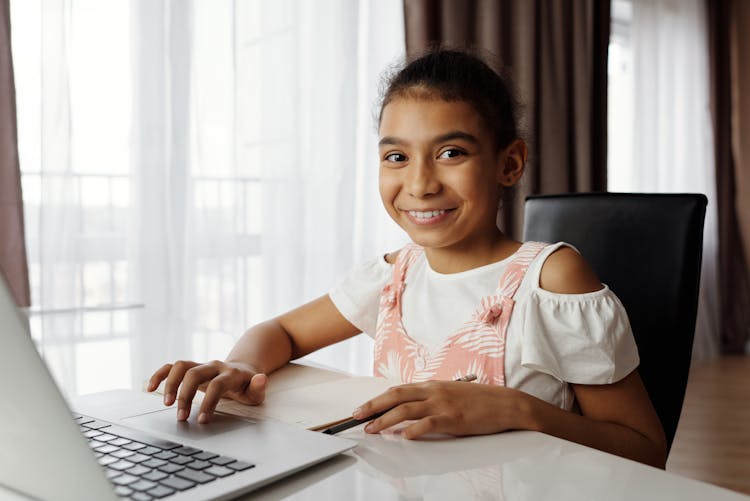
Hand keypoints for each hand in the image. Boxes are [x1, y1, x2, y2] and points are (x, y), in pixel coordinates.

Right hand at [147, 360, 267, 423]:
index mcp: (231, 373)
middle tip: (181, 418)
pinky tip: (149, 388)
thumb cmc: (248, 386)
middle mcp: (214, 366)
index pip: (216, 385)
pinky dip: (160, 374)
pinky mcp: (192, 367)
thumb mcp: (257, 390)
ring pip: (181, 366)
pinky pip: (172, 366)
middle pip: (194, 374)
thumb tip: (261, 379)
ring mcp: (202, 365)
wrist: (243, 369)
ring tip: (167, 404)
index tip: (202, 421)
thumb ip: (258, 387)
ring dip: (170, 384)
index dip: (208, 402)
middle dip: (185, 396)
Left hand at [353, 381, 527, 438]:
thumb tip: (409, 411)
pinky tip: (404, 436)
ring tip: (372, 428)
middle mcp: (434, 391)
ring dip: (386, 419)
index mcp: (432, 385)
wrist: (506, 403)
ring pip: (406, 409)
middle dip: (373, 406)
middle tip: (356, 416)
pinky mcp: (454, 418)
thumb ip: (430, 400)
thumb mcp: (450, 394)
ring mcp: (443, 404)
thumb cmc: (480, 401)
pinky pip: (429, 423)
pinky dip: (414, 430)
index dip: (378, 398)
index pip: (398, 390)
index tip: (363, 407)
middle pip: (396, 395)